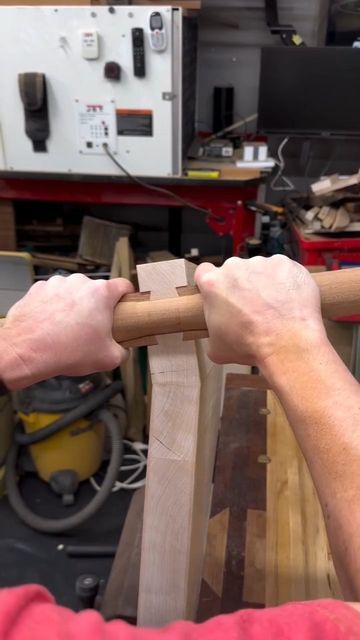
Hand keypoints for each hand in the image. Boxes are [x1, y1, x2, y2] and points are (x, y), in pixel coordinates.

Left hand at [1, 274, 132, 388]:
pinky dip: (54, 306)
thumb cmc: (68, 352)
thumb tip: (122, 348)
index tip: (124, 308)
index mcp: (101, 293)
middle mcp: (80, 282)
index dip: (127, 298)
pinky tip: (51, 324)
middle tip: (92, 329)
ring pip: (73, 292)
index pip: (124, 286)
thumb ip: (123, 351)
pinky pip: (53, 295)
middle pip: (96, 291)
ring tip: (67, 329)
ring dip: (74, 306)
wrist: (26, 352)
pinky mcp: (38, 288)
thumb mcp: (108, 359)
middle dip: (96, 307)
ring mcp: (57, 283)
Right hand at [195, 255, 325, 367]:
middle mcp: (235, 268)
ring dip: (263, 283)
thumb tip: (218, 335)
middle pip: (234, 271)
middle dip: (240, 285)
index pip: (204, 272)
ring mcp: (261, 264)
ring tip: (272, 306)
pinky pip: (283, 270)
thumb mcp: (217, 349)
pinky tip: (288, 300)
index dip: (212, 283)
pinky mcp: (285, 264)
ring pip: (259, 270)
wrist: (287, 343)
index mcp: (213, 284)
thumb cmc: (253, 345)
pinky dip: (285, 282)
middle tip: (250, 307)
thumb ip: (212, 331)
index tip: (219, 292)